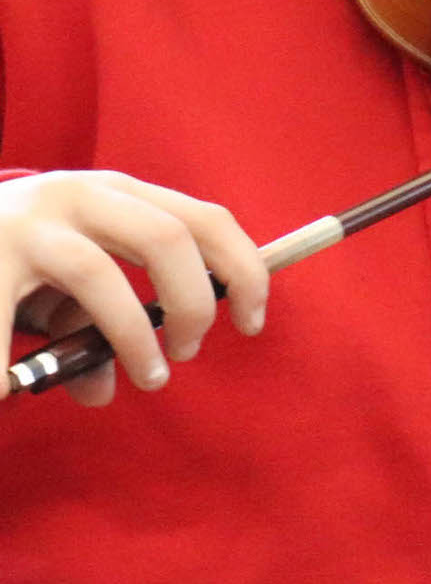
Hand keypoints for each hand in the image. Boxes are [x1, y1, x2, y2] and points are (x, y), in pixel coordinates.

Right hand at [1, 171, 267, 406]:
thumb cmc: (11, 262)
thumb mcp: (59, 288)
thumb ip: (90, 328)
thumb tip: (104, 389)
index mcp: (115, 194)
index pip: (205, 219)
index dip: (244, 270)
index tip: (254, 324)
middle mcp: (77, 193)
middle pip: (168, 238)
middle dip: (193, 304)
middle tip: (187, 354)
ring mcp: (27, 218)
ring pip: (101, 276)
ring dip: (130, 336)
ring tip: (141, 379)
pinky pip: (13, 316)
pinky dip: (17, 359)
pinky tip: (11, 389)